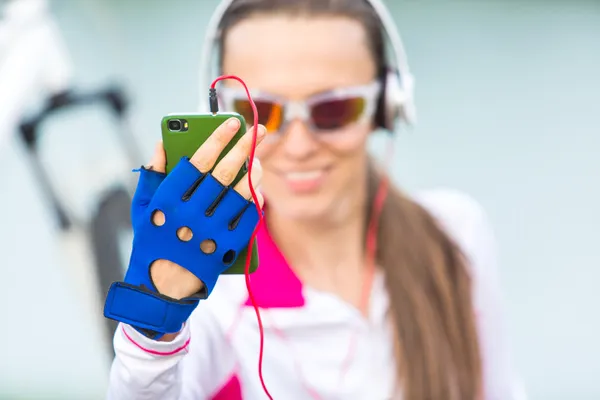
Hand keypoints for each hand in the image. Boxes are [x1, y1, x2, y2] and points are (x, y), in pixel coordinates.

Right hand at [147, 120, 265, 298]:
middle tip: (258, 130)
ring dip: (253, 173)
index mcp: (168, 201)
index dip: (217, 139)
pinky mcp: (227, 248)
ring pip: (241, 194)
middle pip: (224, 174)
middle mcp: (191, 215)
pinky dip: (255, 201)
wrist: (160, 289)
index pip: (198, 161)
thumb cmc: (151, 241)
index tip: (232, 122)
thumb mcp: (142, 207)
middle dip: (244, 147)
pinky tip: (257, 187)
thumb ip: (153, 174)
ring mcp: (212, 233)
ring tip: (258, 159)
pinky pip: (247, 219)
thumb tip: (164, 143)